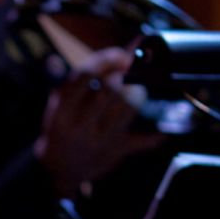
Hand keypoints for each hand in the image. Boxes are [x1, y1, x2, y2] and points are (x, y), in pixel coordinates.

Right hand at [34, 47, 164, 196]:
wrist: (57, 168)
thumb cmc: (62, 126)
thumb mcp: (61, 102)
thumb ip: (84, 77)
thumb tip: (122, 50)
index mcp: (61, 111)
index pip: (85, 75)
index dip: (106, 59)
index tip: (118, 55)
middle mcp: (80, 126)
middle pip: (110, 90)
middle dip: (123, 76)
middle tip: (128, 71)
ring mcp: (100, 140)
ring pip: (128, 107)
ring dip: (137, 92)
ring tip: (135, 90)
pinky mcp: (115, 152)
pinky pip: (141, 140)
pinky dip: (155, 135)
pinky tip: (161, 129)